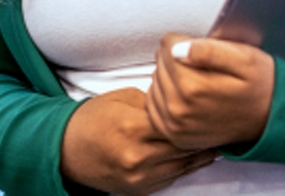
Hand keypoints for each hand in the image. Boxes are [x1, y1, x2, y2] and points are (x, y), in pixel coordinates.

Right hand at [60, 87, 216, 194]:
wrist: (65, 150)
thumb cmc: (93, 118)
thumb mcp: (122, 98)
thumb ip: (154, 101)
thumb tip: (181, 102)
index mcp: (133, 127)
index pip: (177, 123)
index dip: (196, 115)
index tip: (210, 107)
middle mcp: (138, 156)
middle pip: (184, 147)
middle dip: (202, 135)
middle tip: (220, 123)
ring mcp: (139, 177)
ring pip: (182, 166)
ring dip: (200, 153)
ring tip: (214, 139)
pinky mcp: (139, 190)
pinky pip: (172, 178)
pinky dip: (185, 166)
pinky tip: (197, 155)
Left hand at [145, 34, 274, 150]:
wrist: (271, 119)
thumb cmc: (260, 87)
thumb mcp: (244, 58)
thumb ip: (208, 49)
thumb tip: (177, 48)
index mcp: (193, 87)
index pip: (167, 45)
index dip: (185, 41)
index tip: (201, 50)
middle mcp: (179, 110)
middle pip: (159, 64)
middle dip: (177, 59)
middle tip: (202, 67)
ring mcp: (175, 126)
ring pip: (154, 83)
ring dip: (170, 78)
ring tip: (196, 81)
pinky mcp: (174, 135)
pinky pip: (153, 107)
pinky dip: (165, 98)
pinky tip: (185, 96)